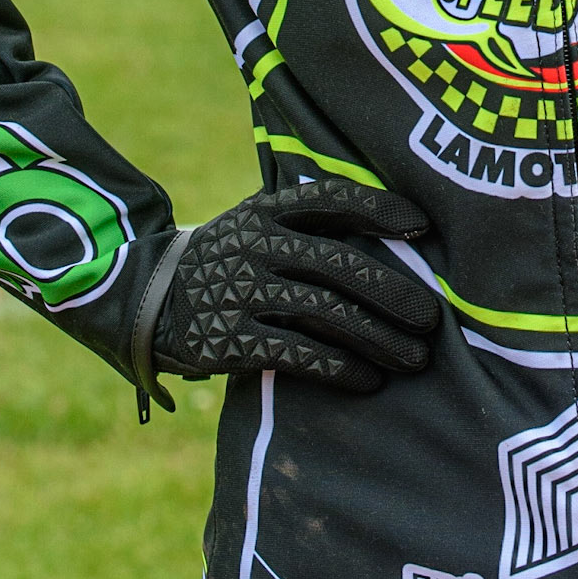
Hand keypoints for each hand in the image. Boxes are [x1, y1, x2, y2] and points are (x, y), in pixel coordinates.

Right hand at [154, 178, 440, 393]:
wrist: (146, 300)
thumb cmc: (228, 261)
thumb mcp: (255, 224)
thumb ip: (306, 225)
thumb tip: (393, 234)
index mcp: (267, 210)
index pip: (331, 198)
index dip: (379, 208)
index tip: (422, 226)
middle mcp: (257, 245)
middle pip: (339, 264)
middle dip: (391, 292)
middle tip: (431, 320)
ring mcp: (243, 291)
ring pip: (325, 312)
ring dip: (377, 337)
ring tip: (414, 359)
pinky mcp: (230, 339)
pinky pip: (297, 353)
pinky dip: (338, 367)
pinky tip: (368, 380)